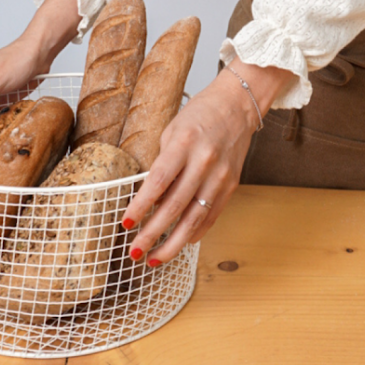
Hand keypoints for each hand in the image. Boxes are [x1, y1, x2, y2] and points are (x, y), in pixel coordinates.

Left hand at [122, 60, 294, 265]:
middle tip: (134, 251)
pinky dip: (196, 232)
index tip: (126, 223)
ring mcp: (221, 175)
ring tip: (154, 259)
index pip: (159, 180)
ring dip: (173, 243)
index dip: (141, 205)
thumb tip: (150, 198)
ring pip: (195, 218)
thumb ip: (162, 162)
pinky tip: (181, 243)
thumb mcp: (172, 129)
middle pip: (176, 205)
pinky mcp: (231, 184)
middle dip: (152, 233)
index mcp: (185, 143)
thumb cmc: (201, 113)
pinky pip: (212, 215)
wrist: (238, 105)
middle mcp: (204, 161)